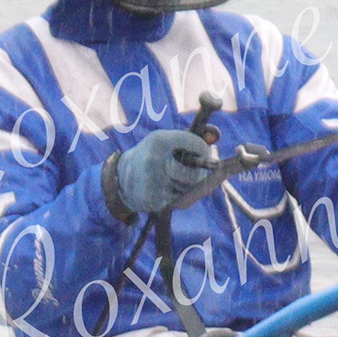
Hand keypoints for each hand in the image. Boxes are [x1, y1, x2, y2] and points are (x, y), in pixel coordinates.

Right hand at [100, 127, 216, 220]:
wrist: (122, 177)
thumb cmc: (152, 156)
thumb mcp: (166, 141)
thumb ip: (192, 139)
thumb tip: (215, 136)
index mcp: (159, 140)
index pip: (197, 145)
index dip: (205, 151)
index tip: (204, 153)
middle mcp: (154, 159)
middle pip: (195, 175)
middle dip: (199, 176)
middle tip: (196, 174)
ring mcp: (152, 181)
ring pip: (187, 190)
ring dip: (188, 187)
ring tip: (176, 180)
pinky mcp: (152, 199)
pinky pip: (178, 201)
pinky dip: (177, 197)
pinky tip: (166, 190)